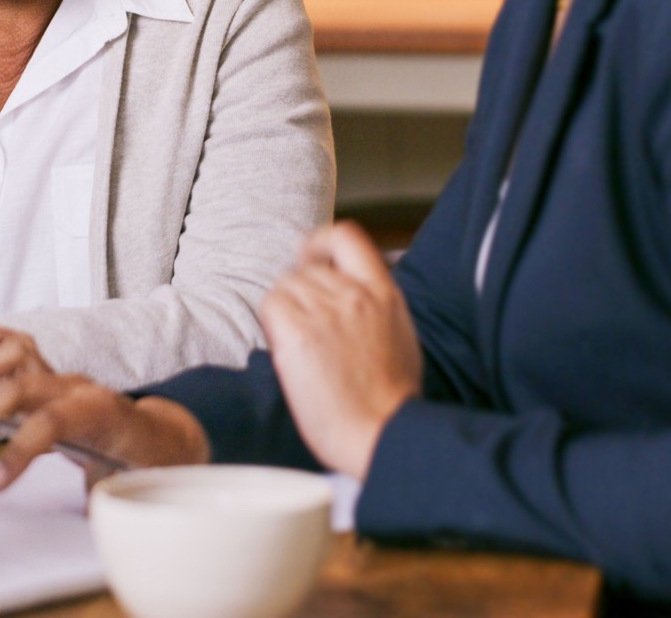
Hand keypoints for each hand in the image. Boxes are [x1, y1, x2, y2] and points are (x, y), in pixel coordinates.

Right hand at [0, 326, 207, 489]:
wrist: (159, 438)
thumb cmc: (143, 464)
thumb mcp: (132, 487)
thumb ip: (107, 501)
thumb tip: (89, 517)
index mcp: (102, 414)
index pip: (54, 421)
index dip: (20, 450)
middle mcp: (77, 387)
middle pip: (23, 389)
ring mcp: (61, 378)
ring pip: (16, 357)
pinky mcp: (49, 377)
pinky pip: (19, 346)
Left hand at [260, 221, 421, 478]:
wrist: (381, 432)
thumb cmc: (391, 400)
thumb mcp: (400, 336)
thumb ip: (374, 307)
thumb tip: (350, 297)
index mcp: (384, 293)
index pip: (347, 237)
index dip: (321, 241)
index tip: (311, 256)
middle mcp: (354, 293)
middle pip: (306, 269)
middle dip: (299, 294)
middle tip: (305, 330)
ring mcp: (325, 310)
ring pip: (285, 286)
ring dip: (285, 311)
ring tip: (301, 347)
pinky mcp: (298, 331)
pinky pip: (270, 305)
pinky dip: (272, 324)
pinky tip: (286, 349)